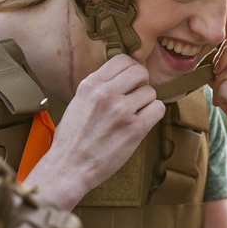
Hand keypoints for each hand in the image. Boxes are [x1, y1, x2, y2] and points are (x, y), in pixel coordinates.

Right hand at [47, 53, 164, 192]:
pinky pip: (158, 109)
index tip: (130, 81)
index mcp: (90, 85)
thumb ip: (99, 87)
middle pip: (140, 72)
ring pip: (151, 92)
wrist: (68, 168)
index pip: (123, 60)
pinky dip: (153, 115)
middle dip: (141, 84)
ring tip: (133, 116)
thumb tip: (123, 76)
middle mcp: (106, 93)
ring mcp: (121, 111)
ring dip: (146, 103)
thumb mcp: (79, 101)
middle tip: (135, 98)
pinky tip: (142, 122)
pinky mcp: (134, 129)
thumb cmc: (72, 138)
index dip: (131, 70)